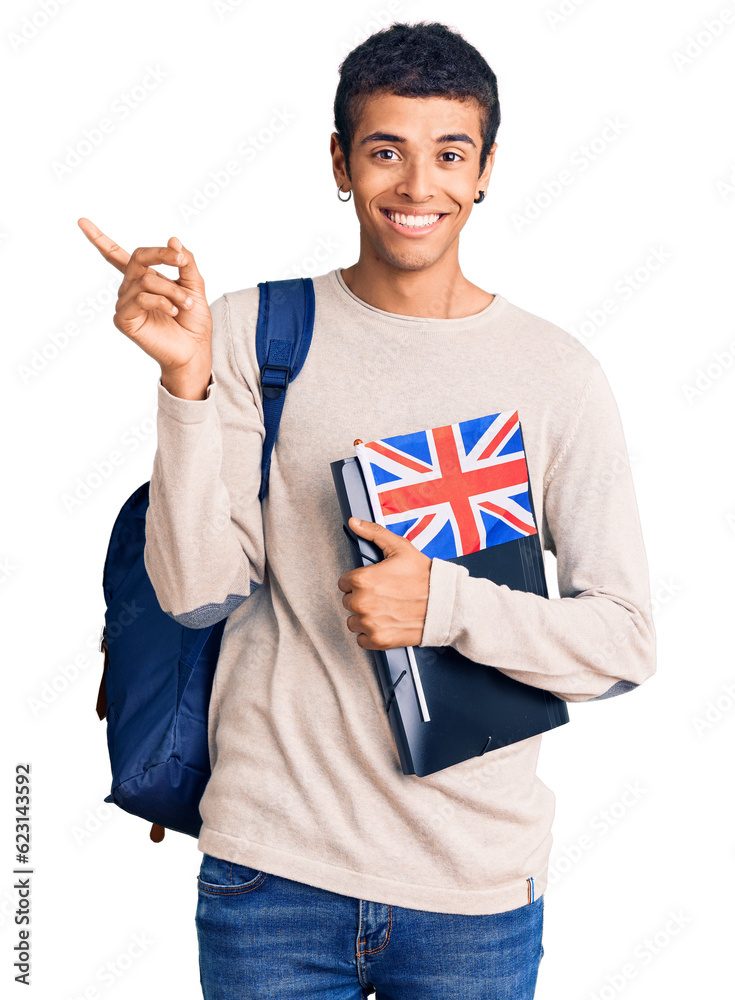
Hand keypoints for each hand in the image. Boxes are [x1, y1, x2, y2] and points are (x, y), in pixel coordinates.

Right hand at [77, 218, 211, 388]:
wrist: (195, 350)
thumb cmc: (193, 321)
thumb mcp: (194, 285)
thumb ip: (185, 263)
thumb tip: (172, 239)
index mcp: (142, 279)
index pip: (116, 255)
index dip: (98, 239)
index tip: (81, 221)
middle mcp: (129, 289)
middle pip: (137, 258)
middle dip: (162, 256)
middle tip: (181, 263)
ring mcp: (125, 304)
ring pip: (146, 280)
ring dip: (172, 290)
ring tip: (187, 304)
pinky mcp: (124, 320)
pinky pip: (141, 298)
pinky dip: (162, 301)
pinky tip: (173, 312)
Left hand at [337, 517, 431, 650]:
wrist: (446, 604)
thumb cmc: (424, 576)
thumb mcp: (400, 548)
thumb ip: (373, 533)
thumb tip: (354, 522)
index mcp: (362, 579)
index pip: (344, 583)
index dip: (359, 581)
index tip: (373, 582)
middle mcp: (362, 603)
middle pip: (348, 602)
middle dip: (362, 598)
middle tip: (384, 595)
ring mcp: (369, 623)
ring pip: (354, 621)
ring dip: (365, 617)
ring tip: (386, 609)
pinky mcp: (378, 640)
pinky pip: (361, 639)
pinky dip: (371, 634)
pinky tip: (386, 623)